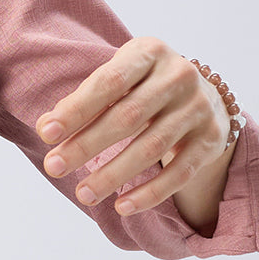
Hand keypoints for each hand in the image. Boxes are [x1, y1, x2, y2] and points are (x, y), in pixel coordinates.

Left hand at [34, 37, 234, 217]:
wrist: (206, 96)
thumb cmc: (143, 87)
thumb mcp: (118, 80)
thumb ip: (84, 101)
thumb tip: (46, 129)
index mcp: (150, 52)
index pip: (109, 82)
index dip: (76, 109)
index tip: (46, 134)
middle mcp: (180, 76)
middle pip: (127, 117)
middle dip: (86, 145)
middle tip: (53, 168)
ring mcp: (199, 108)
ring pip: (152, 148)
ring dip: (113, 175)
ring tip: (83, 194)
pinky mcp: (212, 139)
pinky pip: (179, 172)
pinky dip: (149, 193)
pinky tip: (121, 207)